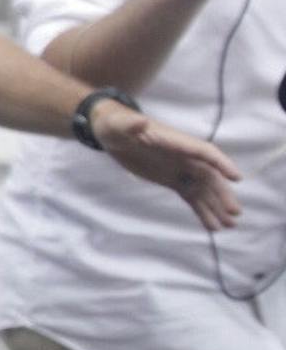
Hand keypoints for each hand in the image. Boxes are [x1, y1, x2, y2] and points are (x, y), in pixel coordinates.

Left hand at [90, 101, 242, 231]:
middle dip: (222, 194)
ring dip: (216, 207)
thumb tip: (139, 121)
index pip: (205, 152)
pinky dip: (202, 210)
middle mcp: (184, 156)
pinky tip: (212, 227)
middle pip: (210, 176)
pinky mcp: (172, 179)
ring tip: (228, 226)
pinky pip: (191, 196)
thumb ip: (130, 125)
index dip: (221, 164)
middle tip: (235, 213)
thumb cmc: (116, 125)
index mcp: (176, 142)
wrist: (112, 132)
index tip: (236, 178)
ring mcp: (180, 169)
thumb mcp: (118, 125)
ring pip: (204, 190)